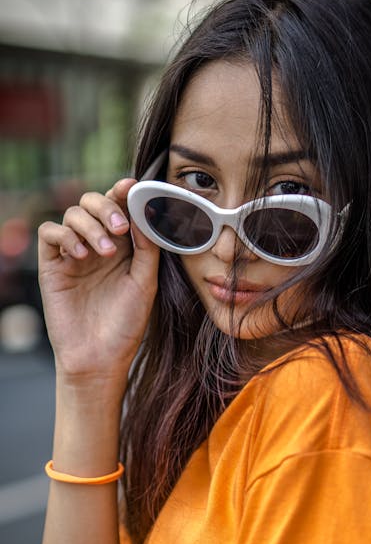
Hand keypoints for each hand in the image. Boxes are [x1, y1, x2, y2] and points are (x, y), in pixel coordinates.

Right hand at [38, 178, 159, 383]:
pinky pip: (50, 233)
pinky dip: (65, 235)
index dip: (124, 192)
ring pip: (72, 214)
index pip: (120, 208)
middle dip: (106, 207)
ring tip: (105, 252)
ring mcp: (73, 253)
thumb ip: (147, 247)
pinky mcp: (52, 265)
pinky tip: (81, 255)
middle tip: (120, 227)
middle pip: (93, 202)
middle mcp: (98, 245)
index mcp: (123, 246)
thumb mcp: (145, 283)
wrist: (100, 357)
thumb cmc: (126, 324)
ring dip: (90, 225)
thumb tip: (142, 212)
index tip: (132, 186)